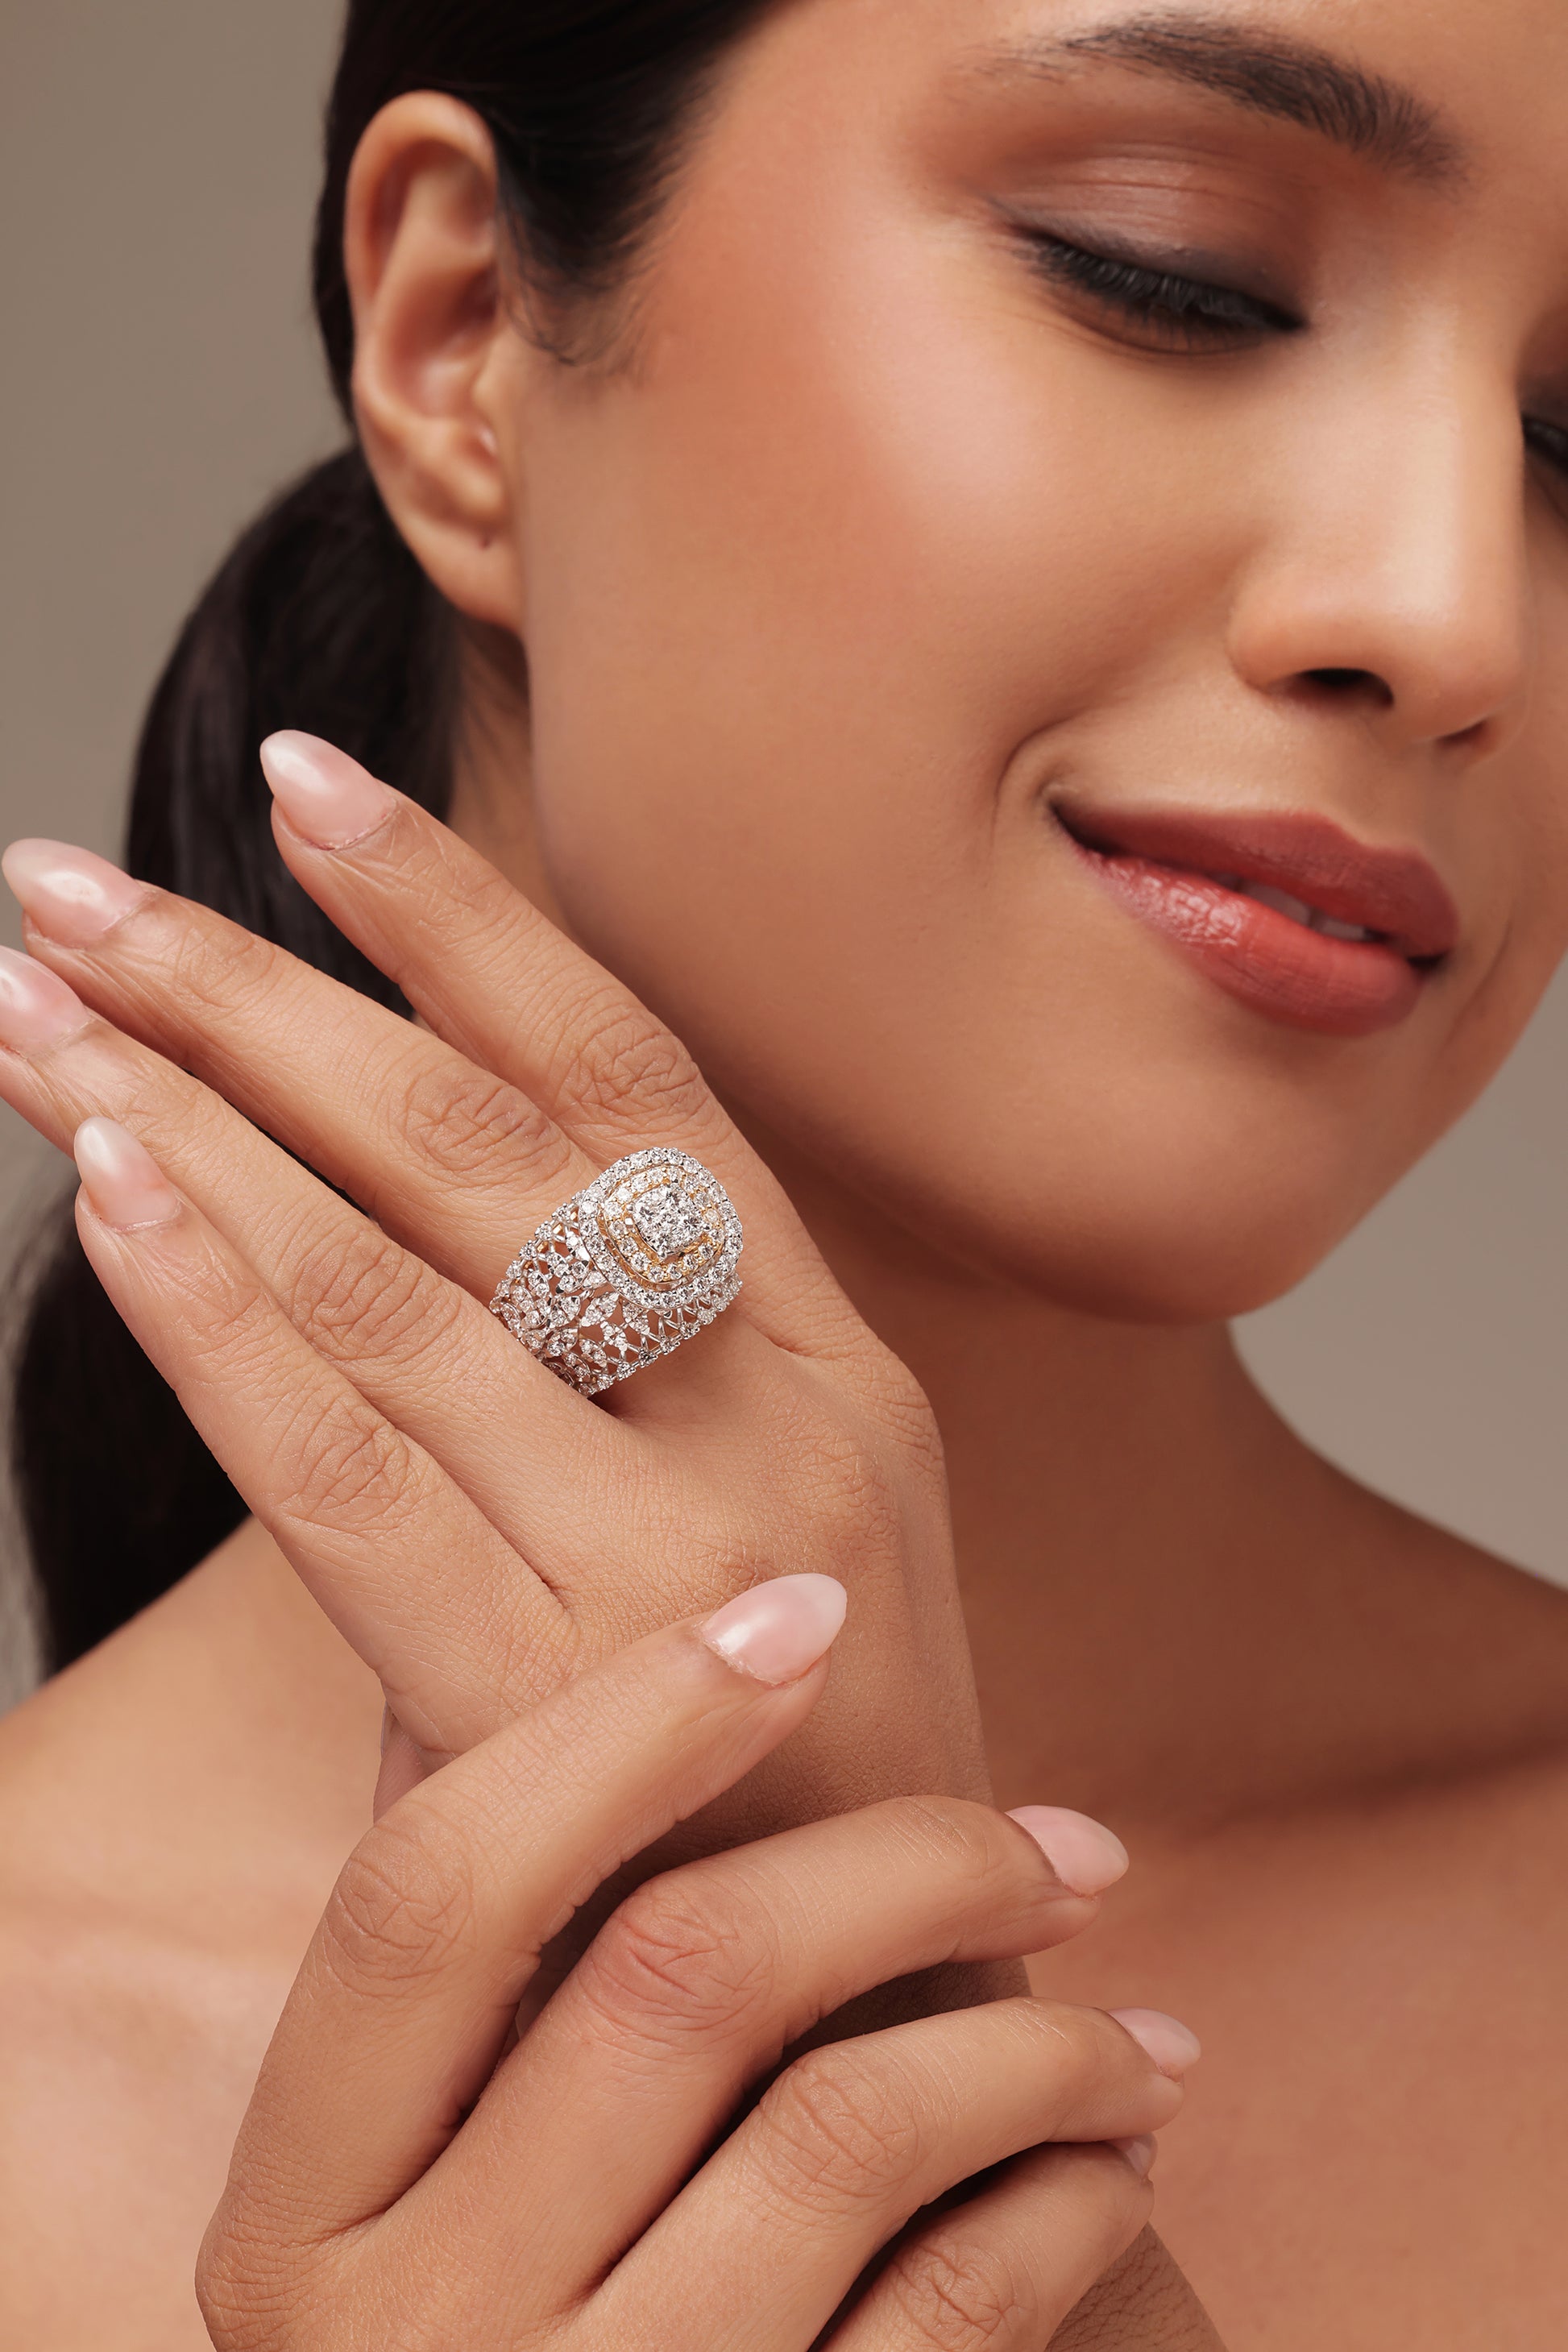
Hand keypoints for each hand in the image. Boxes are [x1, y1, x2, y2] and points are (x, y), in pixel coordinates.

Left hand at [1, 752, 1222, 2338]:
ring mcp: (691, 1556)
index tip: (307, 781)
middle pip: (487, 1144)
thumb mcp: (769, 1531)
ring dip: (195, 1127)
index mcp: (834, 1352)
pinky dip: (220, 1328)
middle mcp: (783, 1417)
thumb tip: (399, 1200)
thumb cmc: (794, 1772)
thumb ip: (637, 1374)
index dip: (464, 918)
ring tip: (30, 1012)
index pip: (636, 1074)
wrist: (898, 2051)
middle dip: (258, 996)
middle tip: (65, 886)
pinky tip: (102, 1202)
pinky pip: (354, 1476)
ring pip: (402, 1283)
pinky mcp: (575, 1704)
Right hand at [198, 1573, 1192, 2351]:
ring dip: (1041, 2047)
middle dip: (919, 1864)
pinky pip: (954, 2313)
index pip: (433, 1888)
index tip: (802, 1611)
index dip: (622, 1717)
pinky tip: (1112, 2166)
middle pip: (682, 1977)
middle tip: (1073, 1849)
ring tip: (1141, 2034)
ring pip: (846, 2129)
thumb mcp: (393, 2209)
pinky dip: (1066, 2207)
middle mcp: (405, 2338)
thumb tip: (577, 1684)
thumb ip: (454, 1987)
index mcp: (294, 2216)